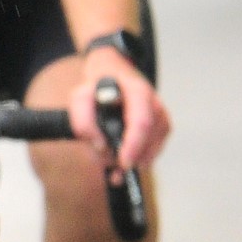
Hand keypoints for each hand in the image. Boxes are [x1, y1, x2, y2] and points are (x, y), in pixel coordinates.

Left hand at [66, 51, 170, 171]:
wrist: (112, 74)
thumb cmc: (97, 86)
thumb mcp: (81, 97)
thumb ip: (83, 121)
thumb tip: (100, 146)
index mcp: (137, 92)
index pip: (142, 122)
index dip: (134, 146)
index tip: (123, 162)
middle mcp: (154, 104)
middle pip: (149, 140)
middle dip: (130, 157)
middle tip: (112, 166)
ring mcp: (160, 116)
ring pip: (153, 148)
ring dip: (134, 161)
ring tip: (115, 167)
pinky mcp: (160, 127)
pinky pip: (154, 150)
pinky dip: (139, 160)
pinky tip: (125, 163)